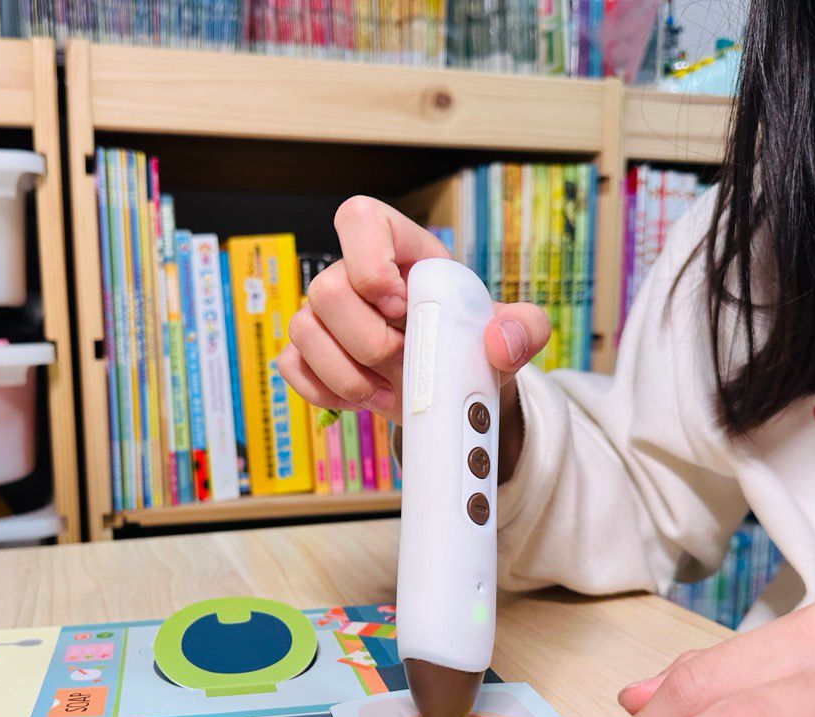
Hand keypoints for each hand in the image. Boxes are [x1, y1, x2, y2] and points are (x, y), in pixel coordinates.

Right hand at [276, 196, 549, 424]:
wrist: (453, 387)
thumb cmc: (474, 344)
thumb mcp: (514, 333)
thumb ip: (524, 329)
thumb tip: (499, 341)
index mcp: (401, 250)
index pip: (358, 218)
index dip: (370, 260)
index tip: (400, 304)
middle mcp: (353, 275)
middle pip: (326, 289)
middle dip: (367, 339)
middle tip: (403, 361)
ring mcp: (325, 316)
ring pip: (303, 330)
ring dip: (347, 374)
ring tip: (387, 392)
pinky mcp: (309, 353)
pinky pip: (291, 366)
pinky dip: (325, 392)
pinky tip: (360, 399)